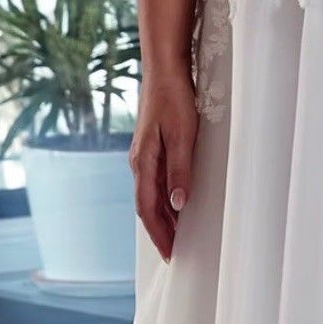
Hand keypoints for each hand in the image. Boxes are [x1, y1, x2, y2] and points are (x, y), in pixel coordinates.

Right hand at [128, 66, 199, 261]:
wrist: (164, 69)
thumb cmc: (174, 98)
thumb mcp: (183, 135)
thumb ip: (180, 169)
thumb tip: (178, 204)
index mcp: (143, 162)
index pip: (148, 209)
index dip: (159, 234)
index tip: (170, 254)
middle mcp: (139, 162)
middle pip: (147, 206)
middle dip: (159, 231)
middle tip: (174, 253)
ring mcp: (143, 155)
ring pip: (150, 195)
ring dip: (162, 217)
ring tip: (176, 236)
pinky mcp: (151, 147)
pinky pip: (153, 182)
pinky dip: (163, 199)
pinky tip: (174, 203)